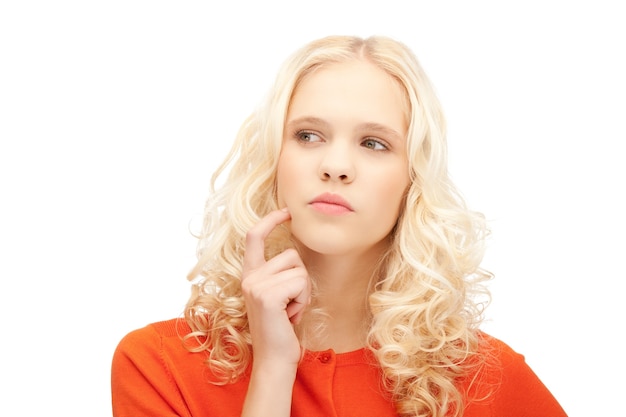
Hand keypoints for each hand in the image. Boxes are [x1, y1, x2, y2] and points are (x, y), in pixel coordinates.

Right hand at [241, 208, 310, 366]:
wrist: (275, 360)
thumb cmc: (282, 329)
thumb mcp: (279, 296)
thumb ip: (279, 274)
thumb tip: (294, 251)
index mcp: (250, 275)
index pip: (254, 237)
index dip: (270, 220)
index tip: (286, 211)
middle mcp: (249, 277)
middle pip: (291, 254)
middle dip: (301, 279)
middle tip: (291, 304)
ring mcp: (255, 285)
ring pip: (299, 269)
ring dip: (303, 292)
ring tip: (290, 311)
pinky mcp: (266, 295)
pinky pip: (300, 282)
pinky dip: (303, 300)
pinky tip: (291, 316)